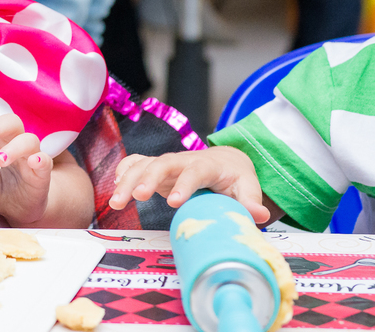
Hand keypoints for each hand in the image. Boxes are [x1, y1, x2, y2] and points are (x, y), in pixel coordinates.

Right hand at [108, 147, 270, 225]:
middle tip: (134, 198)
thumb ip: (251, 200)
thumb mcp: (248, 186)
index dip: (184, 185)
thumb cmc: (235, 177)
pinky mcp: (157, 167)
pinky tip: (114, 188)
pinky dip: (123, 171)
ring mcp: (168, 163)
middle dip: (145, 178)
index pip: (194, 171)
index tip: (173, 202)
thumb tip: (260, 215)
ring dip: (127, 180)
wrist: (225, 160)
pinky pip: (135, 163)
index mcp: (207, 164)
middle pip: (161, 163)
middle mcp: (183, 160)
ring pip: (143, 164)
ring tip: (115, 203)